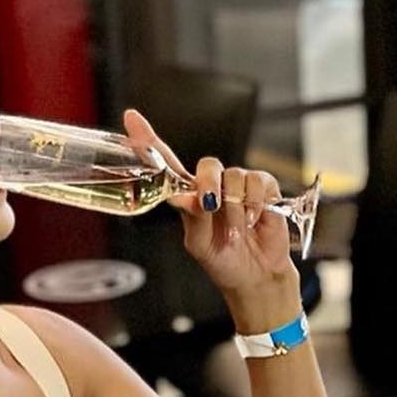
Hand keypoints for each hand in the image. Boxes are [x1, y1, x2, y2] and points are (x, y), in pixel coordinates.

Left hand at [124, 108, 297, 302]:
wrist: (257, 277)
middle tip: (211, 207)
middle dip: (209, 184)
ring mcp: (238, 186)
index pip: (168, 164)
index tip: (132, 118)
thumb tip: (190, 198)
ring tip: (238, 229)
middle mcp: (213, 186)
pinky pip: (258, 182)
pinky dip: (255, 204)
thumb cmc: (225, 263)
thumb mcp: (200, 245)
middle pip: (209, 164)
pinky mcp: (263, 189)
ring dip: (236, 208)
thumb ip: (194, 219)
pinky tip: (254, 219)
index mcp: (190, 198)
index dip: (150, 141)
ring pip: (235, 176)